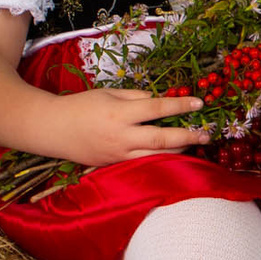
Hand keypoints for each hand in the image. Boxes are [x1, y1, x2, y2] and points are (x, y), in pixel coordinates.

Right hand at [57, 87, 208, 166]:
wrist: (53, 129)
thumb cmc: (81, 106)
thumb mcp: (108, 93)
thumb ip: (136, 97)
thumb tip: (160, 100)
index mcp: (119, 113)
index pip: (156, 109)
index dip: (180, 106)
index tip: (199, 103)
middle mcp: (121, 137)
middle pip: (162, 139)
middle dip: (188, 136)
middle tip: (207, 133)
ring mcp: (118, 155)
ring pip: (156, 156)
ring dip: (178, 150)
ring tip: (195, 143)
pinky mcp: (114, 166)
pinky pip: (143, 163)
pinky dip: (160, 159)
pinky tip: (173, 154)